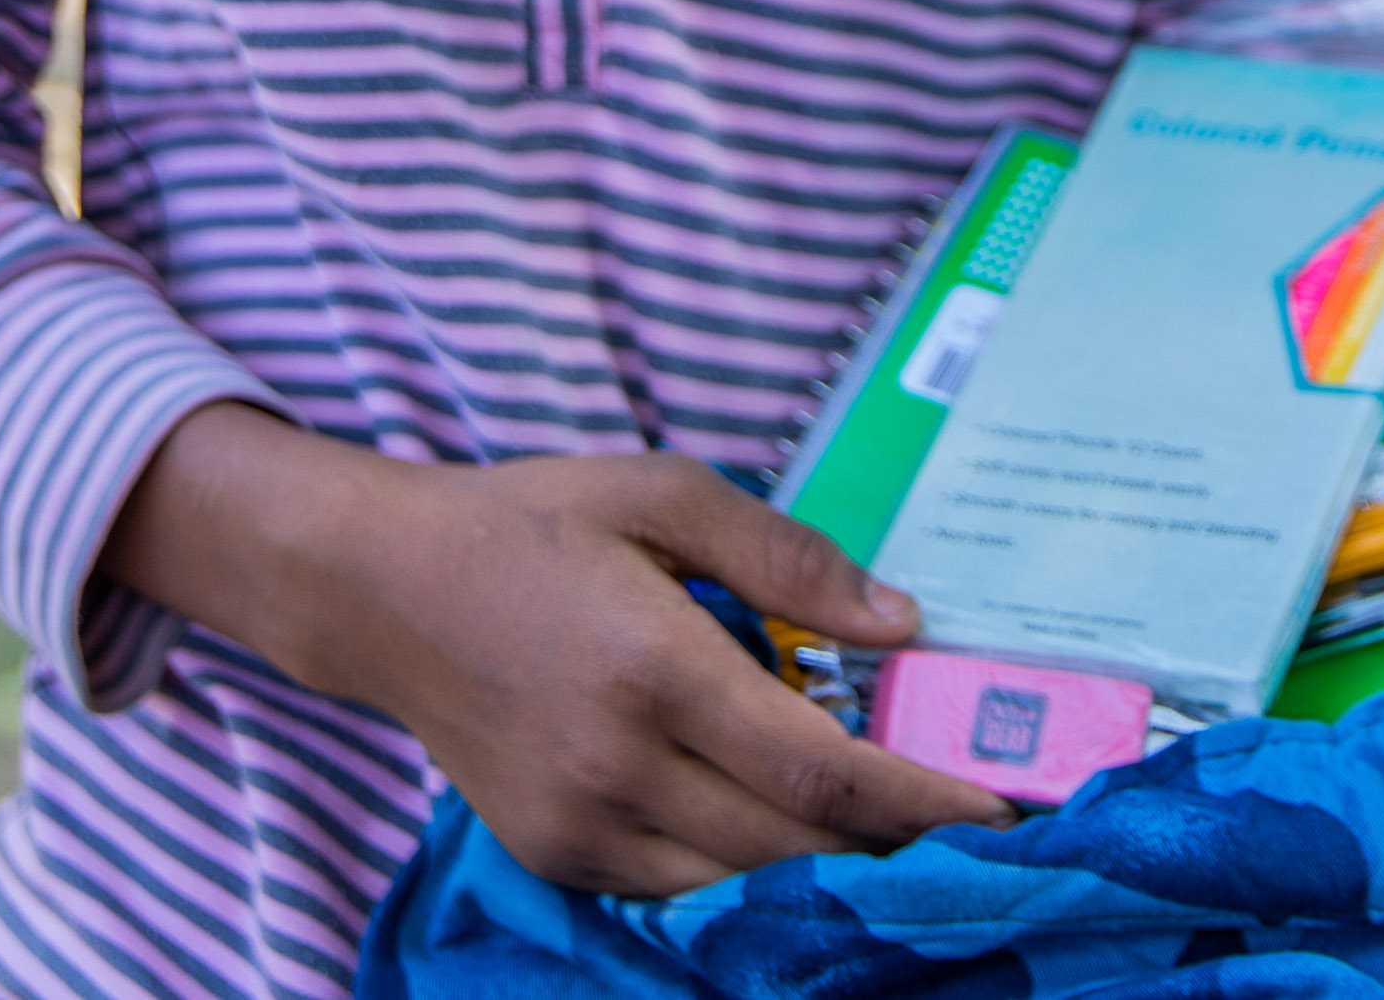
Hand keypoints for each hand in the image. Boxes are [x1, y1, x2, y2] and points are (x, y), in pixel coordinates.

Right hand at [110, 407, 1010, 895]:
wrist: (382, 592)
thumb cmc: (530, 523)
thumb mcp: (660, 495)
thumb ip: (787, 559)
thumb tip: (899, 623)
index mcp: (654, 668)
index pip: (822, 775)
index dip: (924, 802)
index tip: (1000, 809)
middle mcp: (618, 767)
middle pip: (797, 845)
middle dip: (898, 840)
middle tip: (973, 818)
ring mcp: (581, 827)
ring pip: (745, 882)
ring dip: (829, 863)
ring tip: (897, 825)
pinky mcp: (558, 857)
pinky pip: (683, 888)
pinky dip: (749, 869)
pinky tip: (790, 830)